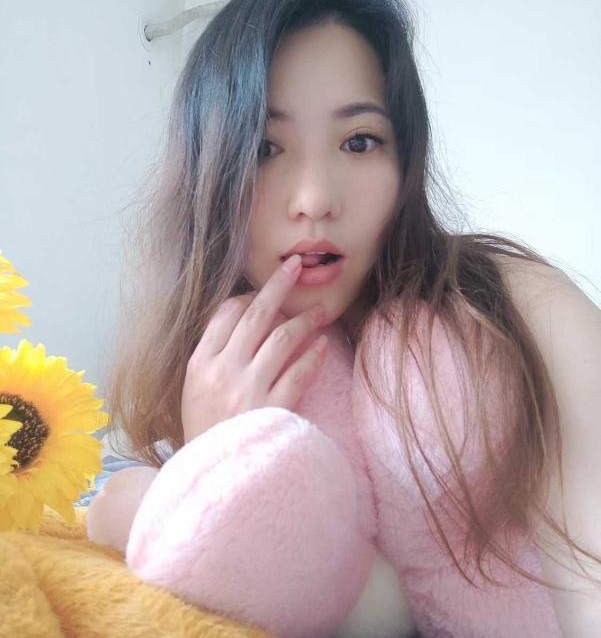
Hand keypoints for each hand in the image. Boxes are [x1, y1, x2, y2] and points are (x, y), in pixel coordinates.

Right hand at [181, 255, 328, 443]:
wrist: (211, 478)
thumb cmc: (205, 434)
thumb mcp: (194, 393)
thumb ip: (213, 359)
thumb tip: (239, 326)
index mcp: (200, 364)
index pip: (225, 314)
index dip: (248, 297)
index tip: (264, 293)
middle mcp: (223, 371)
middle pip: (255, 315)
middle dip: (277, 286)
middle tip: (295, 265)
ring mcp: (248, 390)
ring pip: (281, 338)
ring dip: (304, 320)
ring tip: (322, 312)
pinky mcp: (272, 410)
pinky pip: (298, 373)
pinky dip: (312, 356)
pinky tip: (322, 346)